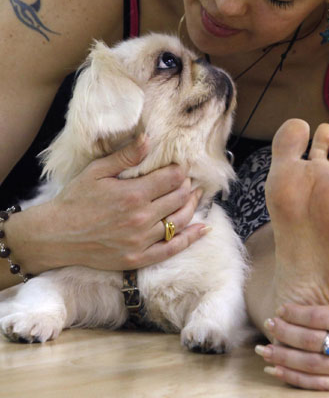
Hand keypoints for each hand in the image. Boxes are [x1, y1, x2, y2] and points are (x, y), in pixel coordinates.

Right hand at [11, 135, 205, 272]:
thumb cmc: (75, 200)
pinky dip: (191, 238)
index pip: (172, 178)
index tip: (180, 167)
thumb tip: (149, 138)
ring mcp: (142, 241)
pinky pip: (172, 249)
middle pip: (179, 198)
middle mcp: (141, 218)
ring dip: (192, 206)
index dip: (181, 170)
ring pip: (180, 221)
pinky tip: (203, 229)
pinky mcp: (139, 258)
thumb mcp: (97, 171)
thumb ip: (125, 157)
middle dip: (187, 186)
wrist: (57, 235)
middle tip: (189, 180)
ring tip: (196, 196)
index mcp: (133, 194)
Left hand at [255, 262, 328, 389]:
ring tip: (262, 349)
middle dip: (286, 334)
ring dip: (284, 358)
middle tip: (267, 325)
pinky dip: (293, 378)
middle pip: (314, 342)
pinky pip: (319, 384)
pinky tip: (274, 369)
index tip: (279, 310)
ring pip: (313, 365)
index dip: (297, 314)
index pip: (323, 318)